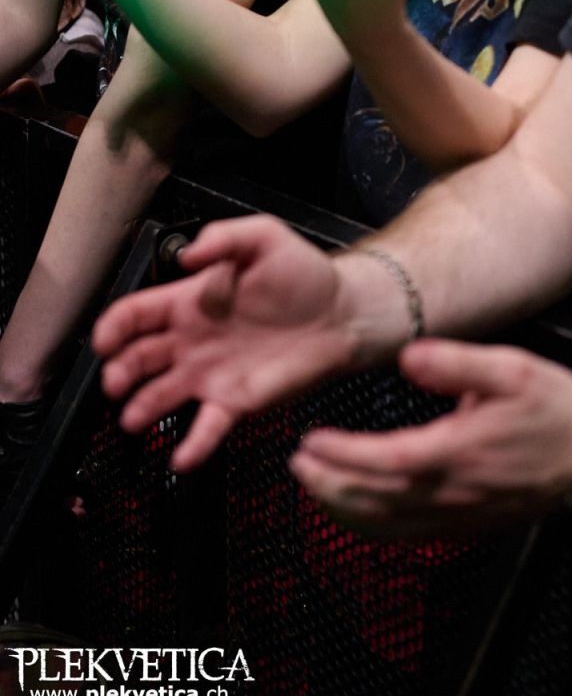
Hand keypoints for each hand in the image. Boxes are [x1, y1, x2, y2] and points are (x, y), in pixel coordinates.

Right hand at [93, 215, 382, 469]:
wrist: (341, 312)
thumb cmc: (302, 274)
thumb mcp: (264, 237)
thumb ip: (225, 238)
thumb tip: (189, 253)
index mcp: (191, 302)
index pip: (137, 315)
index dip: (114, 327)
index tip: (105, 340)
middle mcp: (193, 341)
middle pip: (138, 359)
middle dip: (119, 372)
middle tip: (115, 382)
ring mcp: (211, 374)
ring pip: (160, 397)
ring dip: (141, 410)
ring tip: (134, 418)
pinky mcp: (236, 400)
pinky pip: (207, 428)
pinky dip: (192, 446)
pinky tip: (181, 458)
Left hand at [288, 339, 571, 538]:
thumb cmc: (554, 408)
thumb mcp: (510, 368)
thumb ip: (456, 363)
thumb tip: (409, 358)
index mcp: (457, 451)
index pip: (383, 460)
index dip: (341, 456)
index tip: (310, 441)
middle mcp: (452, 491)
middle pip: (374, 500)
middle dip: (328, 485)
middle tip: (296, 466)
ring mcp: (458, 514)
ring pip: (386, 524)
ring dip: (344, 509)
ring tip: (314, 488)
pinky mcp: (466, 524)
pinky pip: (407, 533)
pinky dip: (373, 526)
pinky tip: (360, 514)